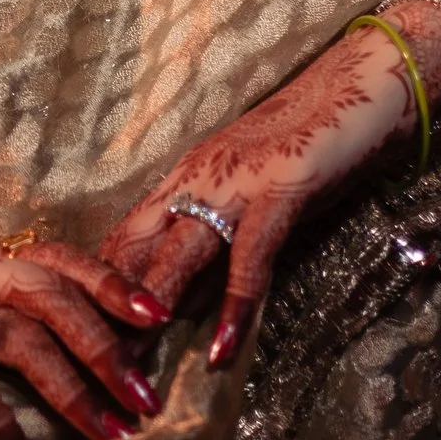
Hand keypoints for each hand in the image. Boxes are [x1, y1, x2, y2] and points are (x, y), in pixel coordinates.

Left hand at [97, 0, 440, 372]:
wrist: (366, 79)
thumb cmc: (311, 136)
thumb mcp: (252, 182)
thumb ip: (221, 223)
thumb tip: (193, 279)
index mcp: (188, 174)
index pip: (126, 232)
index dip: (95, 279)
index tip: (74, 324)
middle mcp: (200, 175)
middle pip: (138, 245)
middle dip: (111, 302)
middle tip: (90, 359)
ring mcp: (238, 180)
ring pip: (180, 250)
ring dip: (155, 306)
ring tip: (135, 359)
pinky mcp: (282, 188)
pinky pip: (250, 255)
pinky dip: (234, 304)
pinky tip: (222, 348)